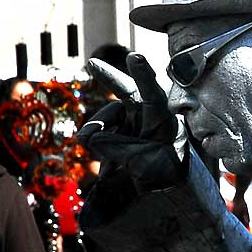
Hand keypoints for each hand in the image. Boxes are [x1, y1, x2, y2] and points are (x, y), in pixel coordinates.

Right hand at [77, 53, 185, 192]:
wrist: (165, 194)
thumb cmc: (162, 175)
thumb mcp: (141, 162)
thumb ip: (115, 148)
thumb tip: (88, 139)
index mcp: (161, 119)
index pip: (152, 94)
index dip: (143, 76)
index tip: (134, 57)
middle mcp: (147, 117)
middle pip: (126, 94)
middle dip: (110, 78)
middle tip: (92, 64)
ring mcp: (133, 127)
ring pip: (108, 120)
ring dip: (95, 132)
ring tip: (86, 145)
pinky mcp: (121, 139)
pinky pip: (103, 139)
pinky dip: (100, 152)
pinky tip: (106, 171)